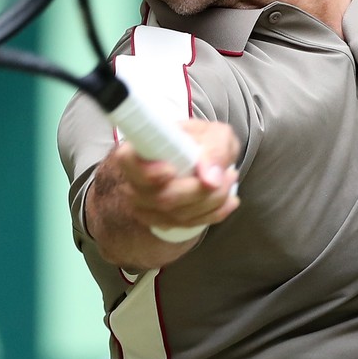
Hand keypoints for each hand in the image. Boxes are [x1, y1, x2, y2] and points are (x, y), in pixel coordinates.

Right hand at [104, 119, 240, 239]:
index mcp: (139, 149)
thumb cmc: (203, 141)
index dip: (147, 171)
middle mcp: (135, 180)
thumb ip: (215, 149)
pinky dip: (214, 214)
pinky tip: (230, 200)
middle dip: (199, 191)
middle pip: (160, 197)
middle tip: (227, 173)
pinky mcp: (162, 221)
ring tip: (231, 178)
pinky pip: (187, 225)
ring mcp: (146, 205)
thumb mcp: (215, 133)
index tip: (172, 170)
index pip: (126, 161)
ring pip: (177, 215)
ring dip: (212, 201)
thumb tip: (210, 179)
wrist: (204, 158)